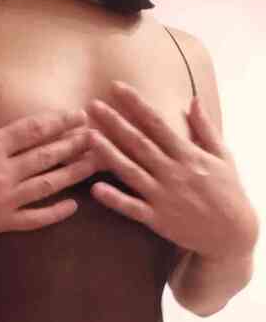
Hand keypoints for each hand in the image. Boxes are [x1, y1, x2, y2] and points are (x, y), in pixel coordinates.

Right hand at [0, 63, 97, 242]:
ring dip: (74, 174)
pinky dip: (56, 213)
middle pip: (48, 156)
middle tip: (98, 135)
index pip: (34, 130)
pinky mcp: (0, 222)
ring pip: (48, 185)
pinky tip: (74, 205)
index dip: (60, 121)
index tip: (79, 115)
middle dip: (75, 144)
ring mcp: (3, 200)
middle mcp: (0, 173)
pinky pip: (35, 219)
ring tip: (96, 164)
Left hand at [85, 80, 258, 260]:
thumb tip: (192, 101)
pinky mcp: (158, 220)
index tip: (116, 87)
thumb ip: (205, 128)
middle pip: (138, 142)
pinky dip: (114, 199)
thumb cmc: (229, 192)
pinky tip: (95, 189)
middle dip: (114, 122)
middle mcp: (173, 172)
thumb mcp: (223, 156)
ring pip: (131, 171)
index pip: (156, 123)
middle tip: (92, 105)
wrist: (232, 234)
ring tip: (88, 137)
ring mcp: (164, 196)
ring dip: (108, 153)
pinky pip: (132, 208)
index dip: (135, 104)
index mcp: (187, 154)